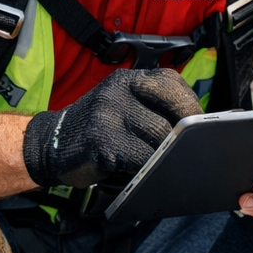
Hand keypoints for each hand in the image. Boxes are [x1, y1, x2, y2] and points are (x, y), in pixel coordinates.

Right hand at [23, 69, 201, 188]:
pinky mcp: (102, 141)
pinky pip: (142, 158)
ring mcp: (109, 113)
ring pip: (161, 137)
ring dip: (170, 155)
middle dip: (186, 136)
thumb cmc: (98, 128)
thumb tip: (200, 126)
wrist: (51, 144)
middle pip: (173, 114)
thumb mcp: (124, 105)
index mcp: (131, 78)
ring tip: (173, 164)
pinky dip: (152, 168)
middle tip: (191, 151)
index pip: (175, 85)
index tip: (201, 127)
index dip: (192, 109)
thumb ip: (155, 107)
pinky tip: (151, 173)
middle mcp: (120, 90)